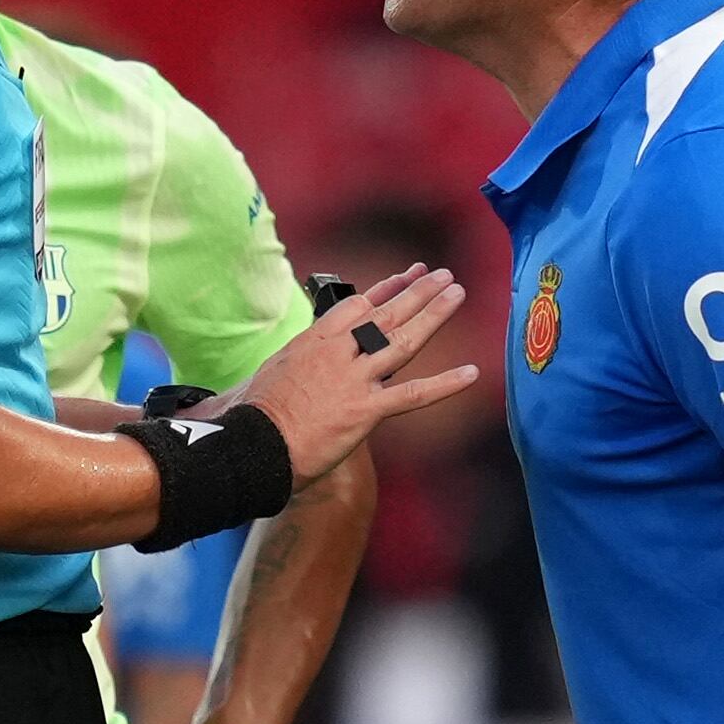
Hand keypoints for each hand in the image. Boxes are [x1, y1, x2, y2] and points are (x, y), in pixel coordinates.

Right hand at [224, 265, 476, 486]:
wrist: (252, 447)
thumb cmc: (251, 418)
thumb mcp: (270, 375)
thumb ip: (290, 367)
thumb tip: (278, 373)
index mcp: (313, 341)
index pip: (358, 306)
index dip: (386, 290)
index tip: (407, 275)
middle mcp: (337, 353)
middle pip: (386, 314)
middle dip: (417, 292)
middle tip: (443, 275)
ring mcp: (354, 380)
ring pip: (403, 340)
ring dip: (433, 314)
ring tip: (457, 293)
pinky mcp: (364, 411)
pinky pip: (413, 395)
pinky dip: (444, 384)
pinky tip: (471, 373)